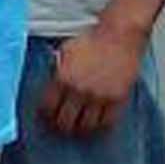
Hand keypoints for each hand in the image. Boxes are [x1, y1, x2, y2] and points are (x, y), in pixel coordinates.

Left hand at [40, 21, 147, 140]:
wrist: (119, 34)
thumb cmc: (93, 40)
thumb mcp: (65, 52)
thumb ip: (57, 71)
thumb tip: (51, 88)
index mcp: (63, 78)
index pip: (48, 108)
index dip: (45, 115)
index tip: (46, 117)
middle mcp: (80, 90)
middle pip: (65, 122)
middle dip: (60, 126)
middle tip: (61, 125)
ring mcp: (99, 97)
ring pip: (85, 126)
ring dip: (79, 129)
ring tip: (78, 126)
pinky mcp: (117, 99)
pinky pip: (106, 122)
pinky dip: (99, 126)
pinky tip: (96, 123)